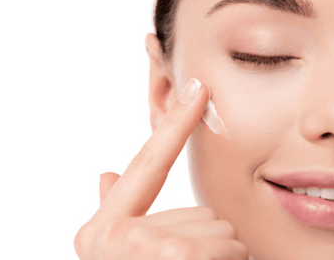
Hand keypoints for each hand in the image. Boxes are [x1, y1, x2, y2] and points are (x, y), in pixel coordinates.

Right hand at [74, 79, 248, 259]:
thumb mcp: (117, 250)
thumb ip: (116, 210)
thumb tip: (106, 176)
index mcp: (101, 230)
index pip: (146, 165)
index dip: (174, 126)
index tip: (198, 89)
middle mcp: (111, 235)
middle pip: (199, 211)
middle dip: (205, 238)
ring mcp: (140, 246)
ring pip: (220, 228)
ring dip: (219, 255)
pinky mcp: (174, 255)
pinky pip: (232, 246)